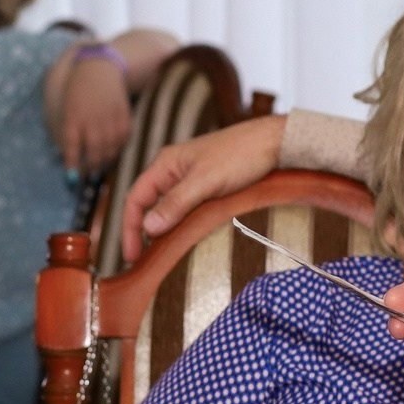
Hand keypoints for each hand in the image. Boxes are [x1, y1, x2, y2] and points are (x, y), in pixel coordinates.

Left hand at [57, 51, 134, 174]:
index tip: (72, 177)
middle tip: (89, 173)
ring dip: (105, 161)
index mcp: (73, 117)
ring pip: (109, 148)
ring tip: (100, 165)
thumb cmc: (78, 93)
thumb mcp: (67, 110)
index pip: (71, 147)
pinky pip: (122, 139)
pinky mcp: (123, 115)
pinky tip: (113, 151)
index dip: (72, 164)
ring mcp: (109, 117)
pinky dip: (118, 148)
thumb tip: (72, 161)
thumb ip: (69, 134)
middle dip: (91, 167)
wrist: (98, 70)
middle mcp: (92, 119)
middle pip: (93, 152)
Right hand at [122, 115, 285, 262]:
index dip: (129, 228)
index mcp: (166, 164)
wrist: (274, 142)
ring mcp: (189, 178)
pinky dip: (179, 225)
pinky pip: (184, 208)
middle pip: (148, 204)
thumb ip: (176, 203)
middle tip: (141, 261)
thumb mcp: (206, 181)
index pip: (136, 199)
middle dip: (141, 232)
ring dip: (162, 230)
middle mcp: (173, 171)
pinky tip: (183, 239)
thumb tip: (149, 227)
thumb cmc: (241, 154)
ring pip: (167, 208)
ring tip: (160, 255)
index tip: (131, 255)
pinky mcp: (206, 186)